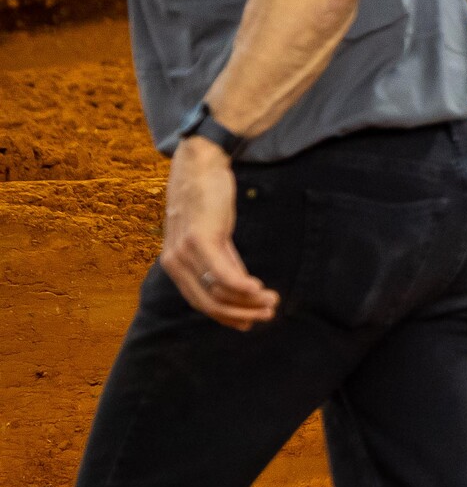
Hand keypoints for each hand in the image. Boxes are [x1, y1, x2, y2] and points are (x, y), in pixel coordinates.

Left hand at [161, 137, 277, 329]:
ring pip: (217, 292)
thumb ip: (222, 261)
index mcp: (174, 265)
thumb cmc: (206, 198)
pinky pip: (222, 273)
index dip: (227, 317)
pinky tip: (259, 289)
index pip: (200, 302)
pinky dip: (242, 287)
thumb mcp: (213, 235)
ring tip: (271, 301)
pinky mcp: (201, 239)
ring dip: (248, 301)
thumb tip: (240, 289)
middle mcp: (174, 263)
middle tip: (267, 315)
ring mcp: (185, 252)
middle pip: (208, 304)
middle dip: (240, 314)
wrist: (200, 164)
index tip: (250, 322)